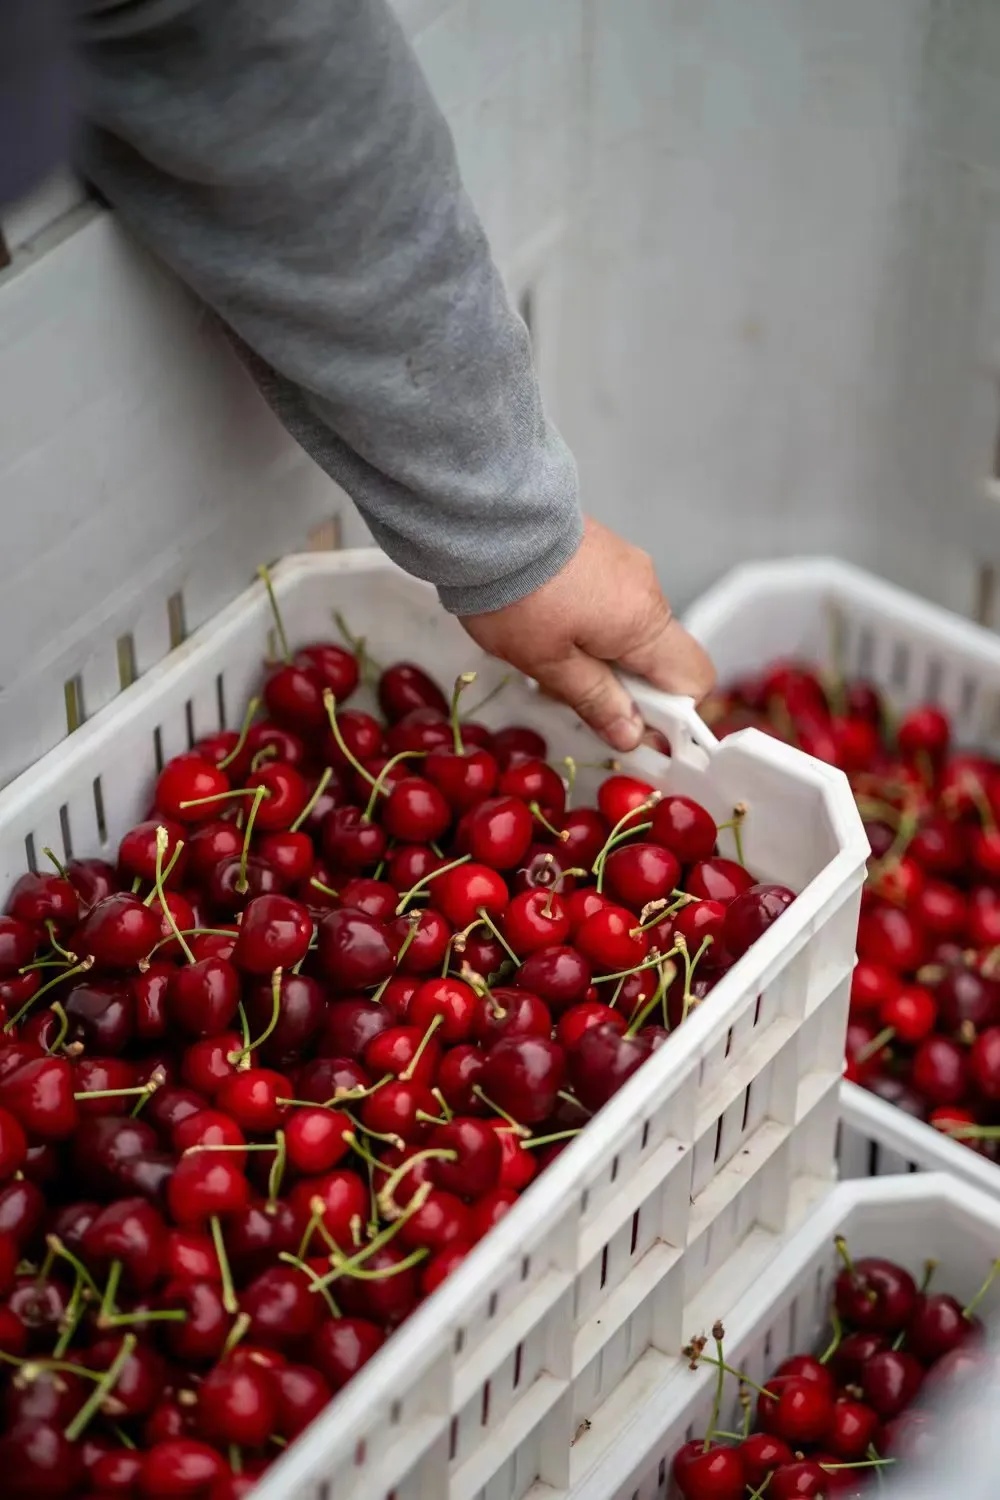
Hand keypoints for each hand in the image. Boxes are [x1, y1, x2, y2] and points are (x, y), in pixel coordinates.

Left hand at [460, 516, 714, 751]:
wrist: (487, 521)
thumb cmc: (515, 593)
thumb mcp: (550, 664)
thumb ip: (597, 700)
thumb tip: (631, 733)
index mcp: (644, 623)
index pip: (695, 679)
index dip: (671, 712)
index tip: (633, 725)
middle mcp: (647, 590)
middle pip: (662, 656)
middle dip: (627, 685)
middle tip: (576, 690)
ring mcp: (627, 566)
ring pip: (633, 630)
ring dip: (604, 653)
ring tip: (551, 650)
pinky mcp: (604, 552)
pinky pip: (614, 602)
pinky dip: (593, 623)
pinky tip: (549, 622)